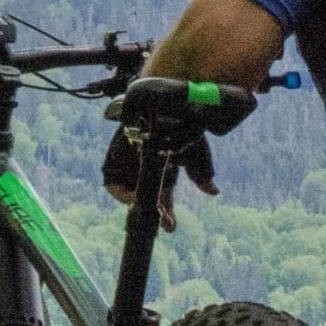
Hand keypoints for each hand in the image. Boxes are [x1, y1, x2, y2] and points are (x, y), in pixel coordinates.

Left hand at [103, 121, 217, 231]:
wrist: (156, 97)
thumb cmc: (177, 122)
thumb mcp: (193, 147)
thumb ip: (202, 170)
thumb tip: (213, 192)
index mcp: (164, 173)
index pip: (164, 199)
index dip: (167, 214)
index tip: (170, 227)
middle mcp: (146, 173)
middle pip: (147, 201)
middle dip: (155, 215)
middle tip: (163, 224)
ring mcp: (129, 168)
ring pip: (131, 195)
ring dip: (140, 204)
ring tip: (149, 206)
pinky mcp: (112, 162)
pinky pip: (112, 184)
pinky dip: (121, 191)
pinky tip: (132, 193)